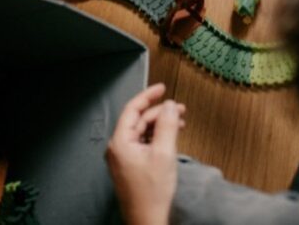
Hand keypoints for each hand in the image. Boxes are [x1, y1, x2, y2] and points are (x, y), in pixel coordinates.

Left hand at [106, 84, 186, 224]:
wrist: (147, 220)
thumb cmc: (152, 192)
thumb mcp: (164, 154)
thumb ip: (167, 126)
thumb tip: (170, 105)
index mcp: (120, 142)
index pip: (132, 109)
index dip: (148, 96)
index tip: (162, 87)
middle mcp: (118, 148)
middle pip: (139, 120)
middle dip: (160, 112)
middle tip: (180, 108)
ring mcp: (123, 158)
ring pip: (142, 132)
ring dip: (161, 125)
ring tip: (180, 123)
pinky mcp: (130, 166)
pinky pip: (143, 144)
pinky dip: (157, 138)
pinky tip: (171, 138)